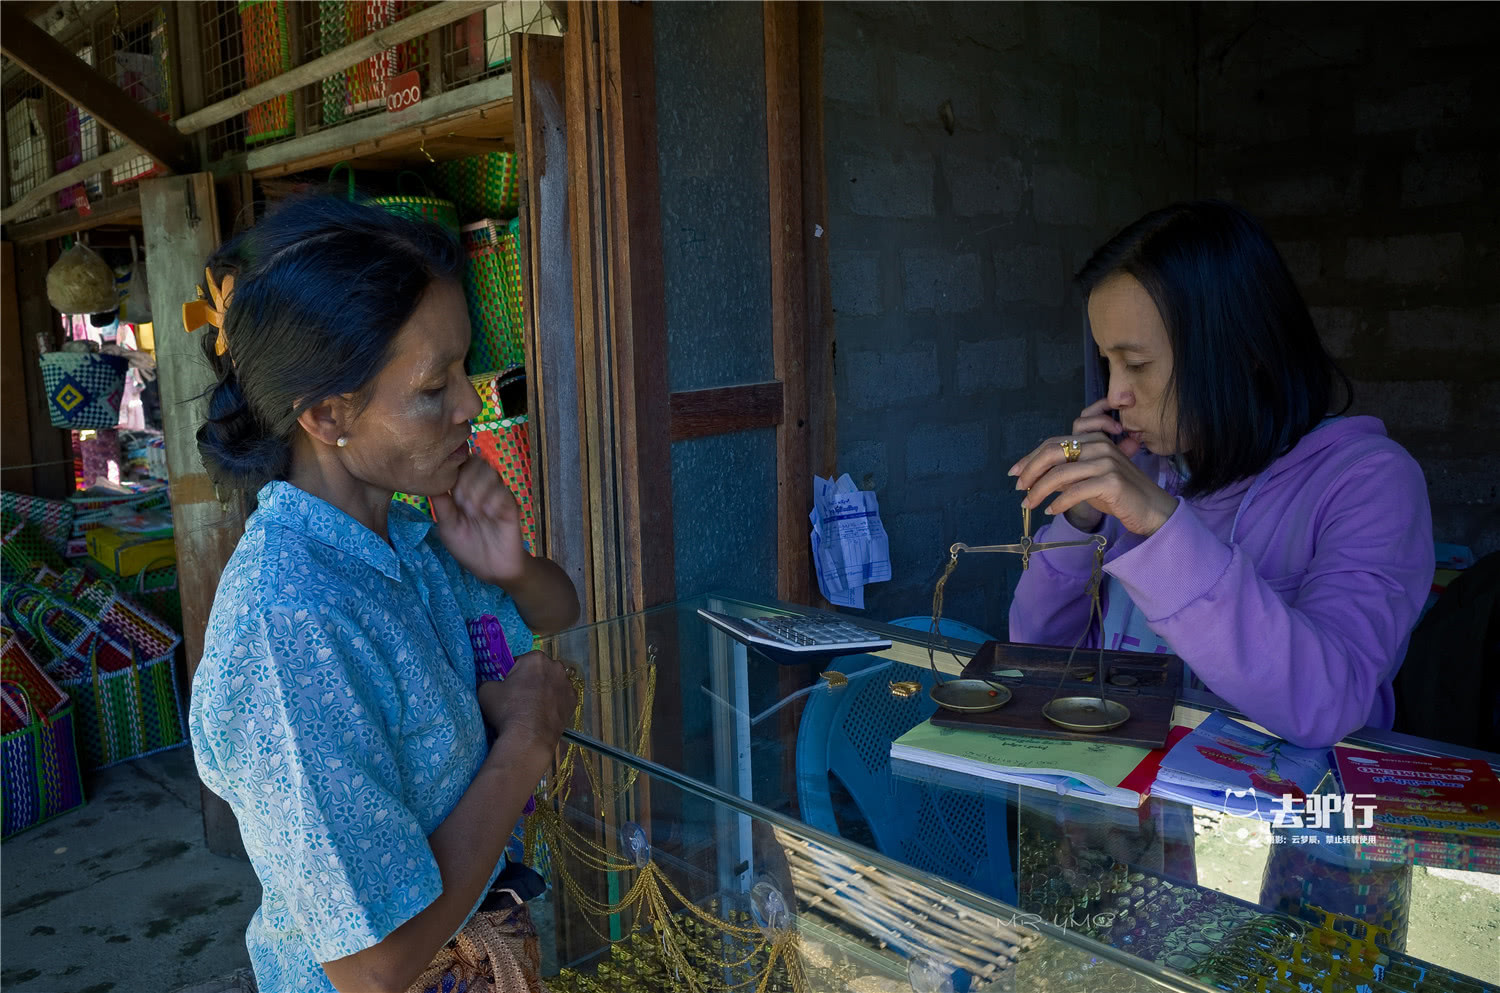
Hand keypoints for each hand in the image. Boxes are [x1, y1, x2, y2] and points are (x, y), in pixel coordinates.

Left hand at [432, 456, 527, 585]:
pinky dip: (493, 500)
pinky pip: (504, 491)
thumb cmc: (468, 547)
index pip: (459, 463)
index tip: (447, 489)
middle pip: (475, 461)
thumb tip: (428, 482)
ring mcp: (498, 494)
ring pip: (490, 471)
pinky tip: (488, 514)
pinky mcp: (511, 505)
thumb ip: (441, 504)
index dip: (452, 468)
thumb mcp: (447, 527)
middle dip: (465, 480)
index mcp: (464, 489)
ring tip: (473, 511)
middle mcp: (481, 487)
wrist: (493, 569)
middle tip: (461, 504)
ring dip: (478, 489)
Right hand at [479, 651, 577, 755]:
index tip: (508, 686)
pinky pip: (561, 698)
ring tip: (533, 707)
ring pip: (553, 683)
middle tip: (520, 697)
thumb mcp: (486, 691)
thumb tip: (491, 685)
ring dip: (545, 690)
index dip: (513, 674)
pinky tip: (545, 713)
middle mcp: (556, 667)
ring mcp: (567, 684)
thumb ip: (489, 681)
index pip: (521, 661)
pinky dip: (555, 703)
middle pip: (540, 670)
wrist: (529, 737)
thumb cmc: (508, 709)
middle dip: (531, 680)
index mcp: (535, 658)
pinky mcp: (573, 701)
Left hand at [1008, 404, 1176, 537]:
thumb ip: (1066, 473)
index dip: (1030, 457)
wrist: (1152, 510)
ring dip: (1039, 490)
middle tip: (1019, 489)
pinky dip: (1059, 502)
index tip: (1015, 472)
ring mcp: (1107, 461)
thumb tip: (1033, 478)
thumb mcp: (1088, 479)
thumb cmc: (1118, 496)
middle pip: (1053, 452)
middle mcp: (1101, 445)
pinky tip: (1051, 510)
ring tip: (1029, 504)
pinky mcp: (1112, 481)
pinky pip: (1075, 490)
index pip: (1054, 442)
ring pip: (1060, 473)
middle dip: (1030, 470)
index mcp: (1094, 439)